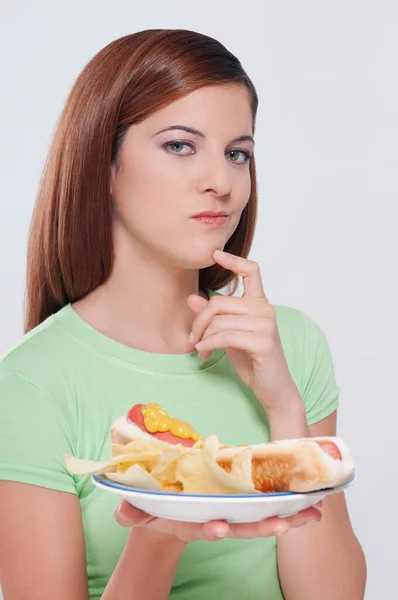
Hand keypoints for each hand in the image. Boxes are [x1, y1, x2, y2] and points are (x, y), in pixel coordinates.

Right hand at [115, 500, 321, 541]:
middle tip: (282, 525)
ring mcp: (231, 513)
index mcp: (193, 522)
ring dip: (286, 518)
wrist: (169, 513)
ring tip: (310, 514)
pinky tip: (310, 503)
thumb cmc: (155, 507)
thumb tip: (124, 512)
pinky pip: (266, 505)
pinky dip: (288, 506)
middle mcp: (216, 521)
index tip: (219, 527)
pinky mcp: (241, 502)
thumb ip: (131, 511)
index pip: (204, 527)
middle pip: (241, 527)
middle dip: (262, 526)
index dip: (212, 528)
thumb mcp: (139, 510)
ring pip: (260, 519)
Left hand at [187, 250, 302, 412]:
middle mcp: (265, 309)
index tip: (215, 254)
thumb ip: (213, 317)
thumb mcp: (228, 335)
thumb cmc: (252, 360)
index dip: (233, 260)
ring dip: (203, 337)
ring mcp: (266, 324)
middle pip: (219, 302)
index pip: (251, 271)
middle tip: (193, 338)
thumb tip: (191, 298)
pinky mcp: (263, 341)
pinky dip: (209, 344)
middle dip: (200, 320)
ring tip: (200, 349)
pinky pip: (225, 336)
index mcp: (259, 303)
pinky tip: (204, 352)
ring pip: (220, 320)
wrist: (273, 388)